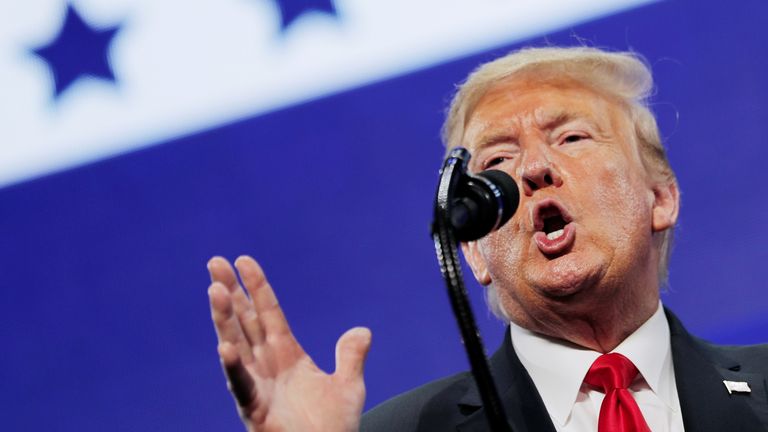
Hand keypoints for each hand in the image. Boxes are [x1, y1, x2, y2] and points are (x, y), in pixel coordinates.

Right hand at [207, 256, 371, 431]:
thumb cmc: (332, 428)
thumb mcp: (348, 385)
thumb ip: (351, 356)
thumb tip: (362, 330)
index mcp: (286, 354)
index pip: (268, 312)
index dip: (257, 286)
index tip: (243, 260)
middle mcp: (267, 365)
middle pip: (245, 321)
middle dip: (230, 293)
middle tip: (215, 263)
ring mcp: (257, 385)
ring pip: (236, 344)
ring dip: (224, 318)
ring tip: (215, 291)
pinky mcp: (254, 410)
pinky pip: (241, 386)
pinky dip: (233, 367)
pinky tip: (223, 347)